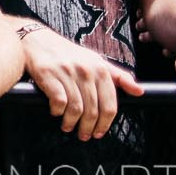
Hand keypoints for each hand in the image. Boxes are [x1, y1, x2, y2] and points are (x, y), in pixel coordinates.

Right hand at [19, 25, 140, 139]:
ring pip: (76, 108)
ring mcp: (66, 72)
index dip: (106, 123)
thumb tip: (139, 91)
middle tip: (84, 135)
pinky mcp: (48, 74)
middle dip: (89, 128)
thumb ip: (118, 76)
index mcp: (100, 69)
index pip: (110, 105)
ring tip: (68, 127)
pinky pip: (59, 101)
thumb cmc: (67, 53)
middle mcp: (85, 70)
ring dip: (72, 123)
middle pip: (93, 110)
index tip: (100, 132)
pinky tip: (56, 113)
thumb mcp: (95, 60)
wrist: (36, 39)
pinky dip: (58, 111)